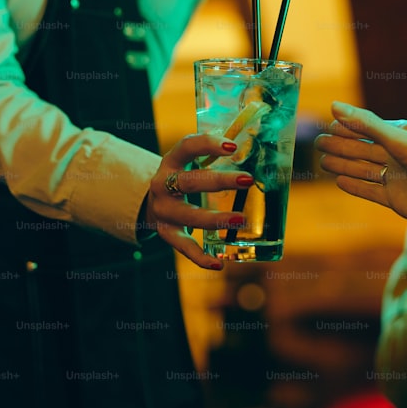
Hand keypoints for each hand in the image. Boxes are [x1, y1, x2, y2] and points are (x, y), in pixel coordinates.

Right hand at [145, 133, 252, 269]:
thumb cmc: (183, 176)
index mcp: (171, 161)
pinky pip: (183, 247)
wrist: (151, 201)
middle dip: (219, 181)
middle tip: (247, 179)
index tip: (232, 146)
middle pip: (189, 181)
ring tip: (240, 219)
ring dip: (214, 219)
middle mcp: (163, 184)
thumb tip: (255, 143)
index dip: (208, 144)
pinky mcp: (166, 233)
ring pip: (187, 215)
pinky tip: (219, 264)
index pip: (187, 146)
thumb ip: (215, 154)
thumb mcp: (191, 161)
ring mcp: (163, 210)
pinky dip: (200, 258)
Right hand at [314, 101, 406, 235]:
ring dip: (343, 165)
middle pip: (363, 149)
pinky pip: (370, 191)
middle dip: (341, 146)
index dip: (348, 128)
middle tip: (317, 143)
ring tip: (322, 161)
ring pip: (363, 169)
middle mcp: (399, 155)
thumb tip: (334, 107)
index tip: (327, 125)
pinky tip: (339, 181)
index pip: (369, 129)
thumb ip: (365, 124)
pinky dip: (354, 186)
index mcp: (403, 135)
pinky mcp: (397, 199)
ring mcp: (398, 178)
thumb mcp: (398, 138)